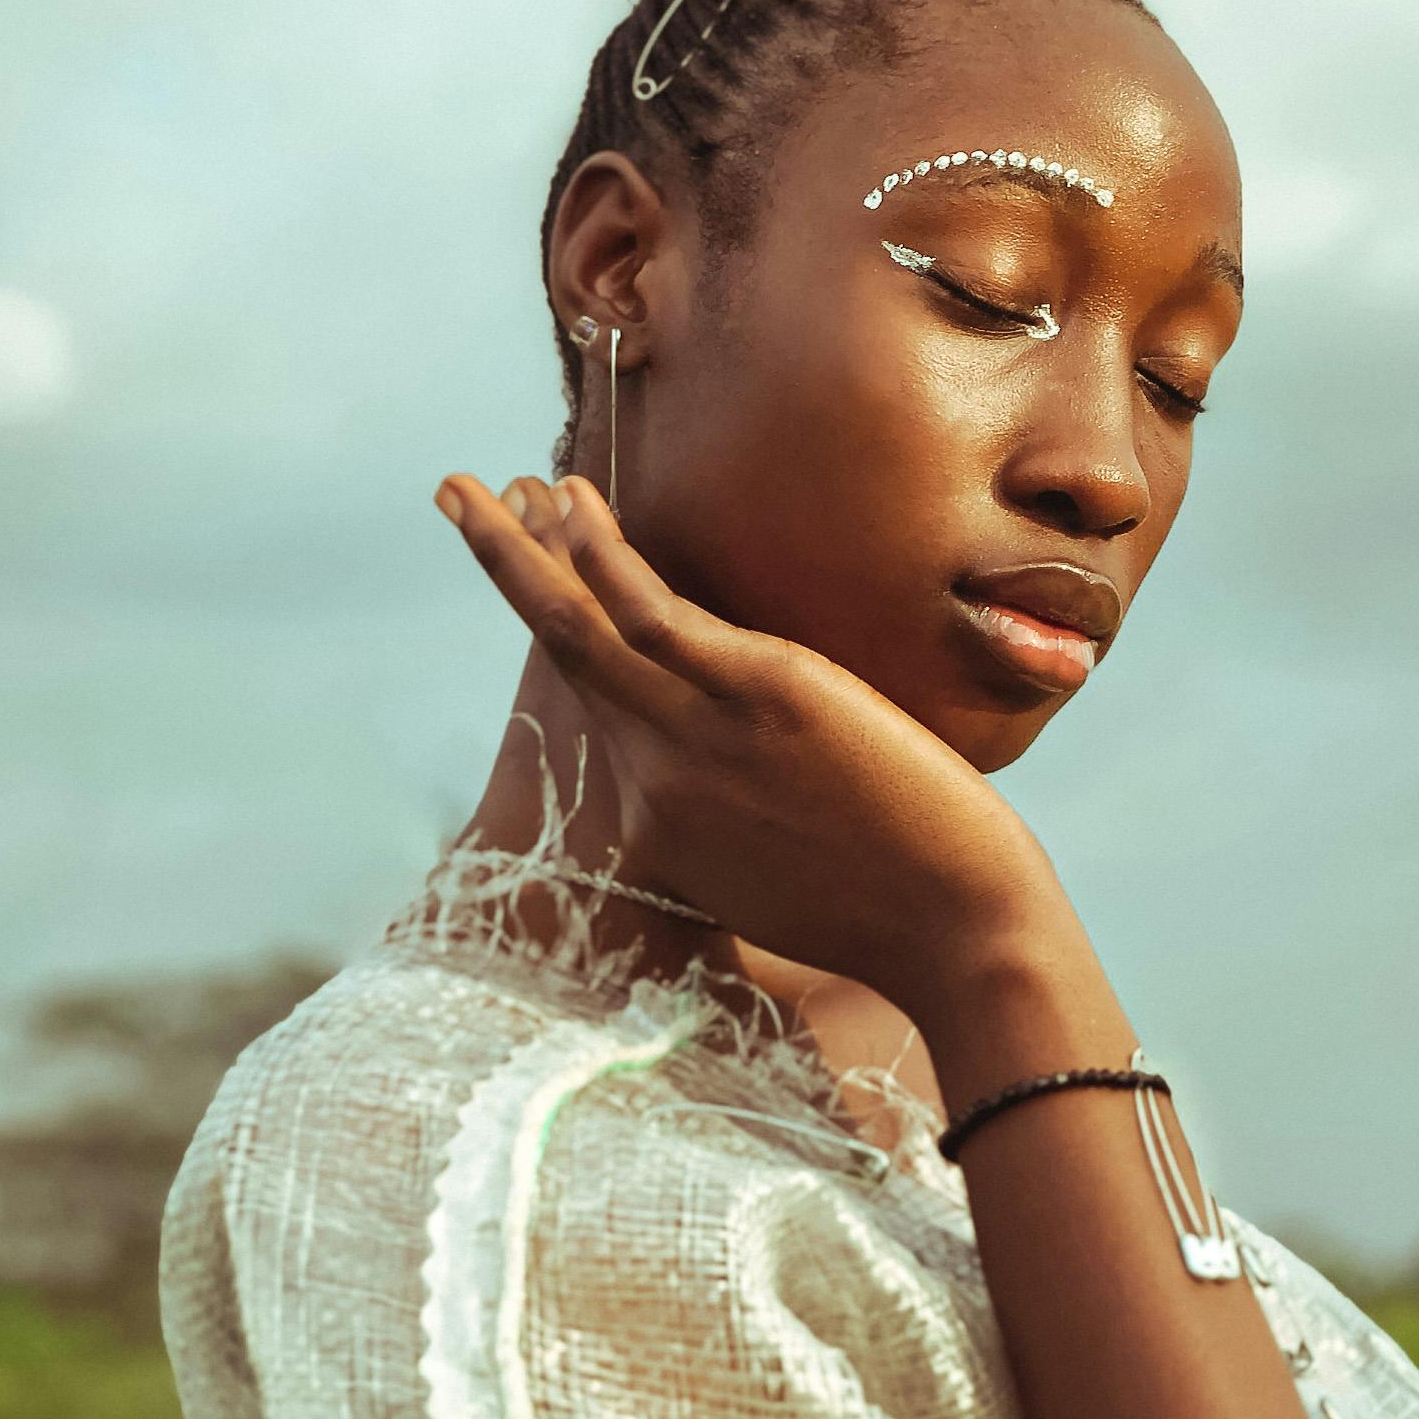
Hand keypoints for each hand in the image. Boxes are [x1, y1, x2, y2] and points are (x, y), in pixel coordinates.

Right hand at [433, 471, 1063, 1013]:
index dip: (565, 618)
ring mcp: (698, 739)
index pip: (598, 702)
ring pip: (579, 627)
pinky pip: (651, 616)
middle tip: (458, 492)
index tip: (544, 557)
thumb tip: (767, 759)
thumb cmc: (906, 911)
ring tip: (478, 482)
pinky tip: (574, 503)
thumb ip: (754, 810)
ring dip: (520, 548)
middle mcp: (655, 783)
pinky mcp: (756, 696)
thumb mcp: (794, 868)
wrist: (961, 936)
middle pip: (563, 653)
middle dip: (505, 566)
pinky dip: (602, 557)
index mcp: (661, 825)